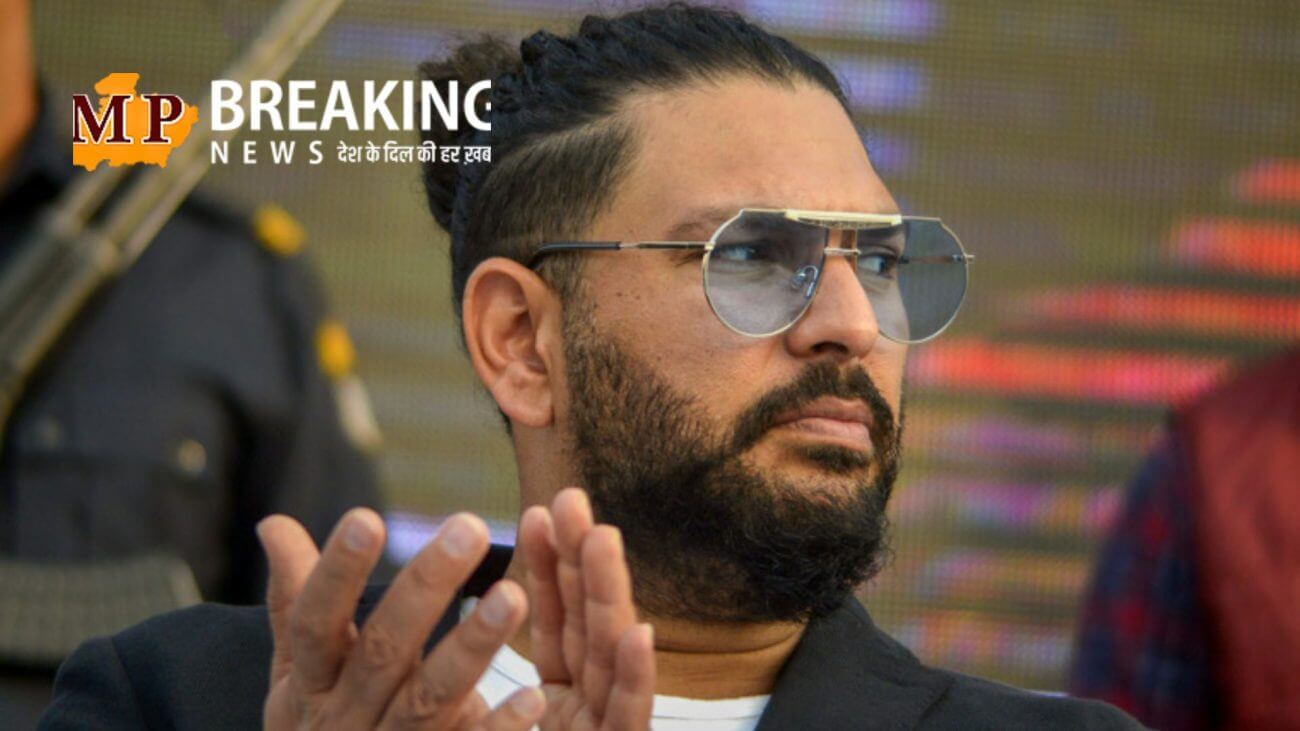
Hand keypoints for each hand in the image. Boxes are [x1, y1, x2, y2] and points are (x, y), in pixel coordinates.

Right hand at [257, 509, 545, 729]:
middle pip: (383, 653)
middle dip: (425, 590)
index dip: (336, 575)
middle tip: (470, 528)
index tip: (367, 518)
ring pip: (429, 700)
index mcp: (310, 685)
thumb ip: (294, 599)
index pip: (314, 624)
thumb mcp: (297, 674)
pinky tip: (534, 695)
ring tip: (512, 595)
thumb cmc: (320, 728)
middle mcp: (344, 720)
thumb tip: (273, 524)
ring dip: (472, 648)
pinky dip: (499, 728)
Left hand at [518, 489, 655, 729]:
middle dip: (581, 559)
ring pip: (608, 655)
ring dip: (607, 595)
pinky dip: (636, 676)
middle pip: (585, 623)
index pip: (554, 620)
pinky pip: (628, 715)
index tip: (536, 515)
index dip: (547, 567)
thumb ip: (525, 676)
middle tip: (570, 498)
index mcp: (564, 691)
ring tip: (602, 539)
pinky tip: (639, 633)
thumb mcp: (522, 714)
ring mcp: (607, 724)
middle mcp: (589, 700)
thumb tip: (502, 603)